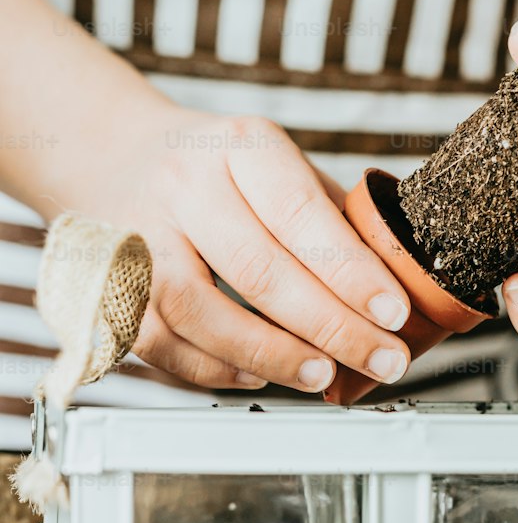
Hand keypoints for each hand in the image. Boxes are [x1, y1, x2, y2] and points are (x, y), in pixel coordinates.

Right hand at [82, 100, 411, 391]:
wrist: (117, 153)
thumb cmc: (220, 168)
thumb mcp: (279, 164)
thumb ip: (333, 216)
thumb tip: (403, 282)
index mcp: (240, 146)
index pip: (300, 212)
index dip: (350, 270)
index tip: (393, 312)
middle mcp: (185, 185)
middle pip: (258, 269)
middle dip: (331, 325)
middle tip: (383, 358)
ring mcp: (141, 234)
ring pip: (200, 311)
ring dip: (270, 354)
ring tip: (324, 374)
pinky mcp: (111, 281)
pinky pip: (159, 340)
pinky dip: (212, 368)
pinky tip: (258, 376)